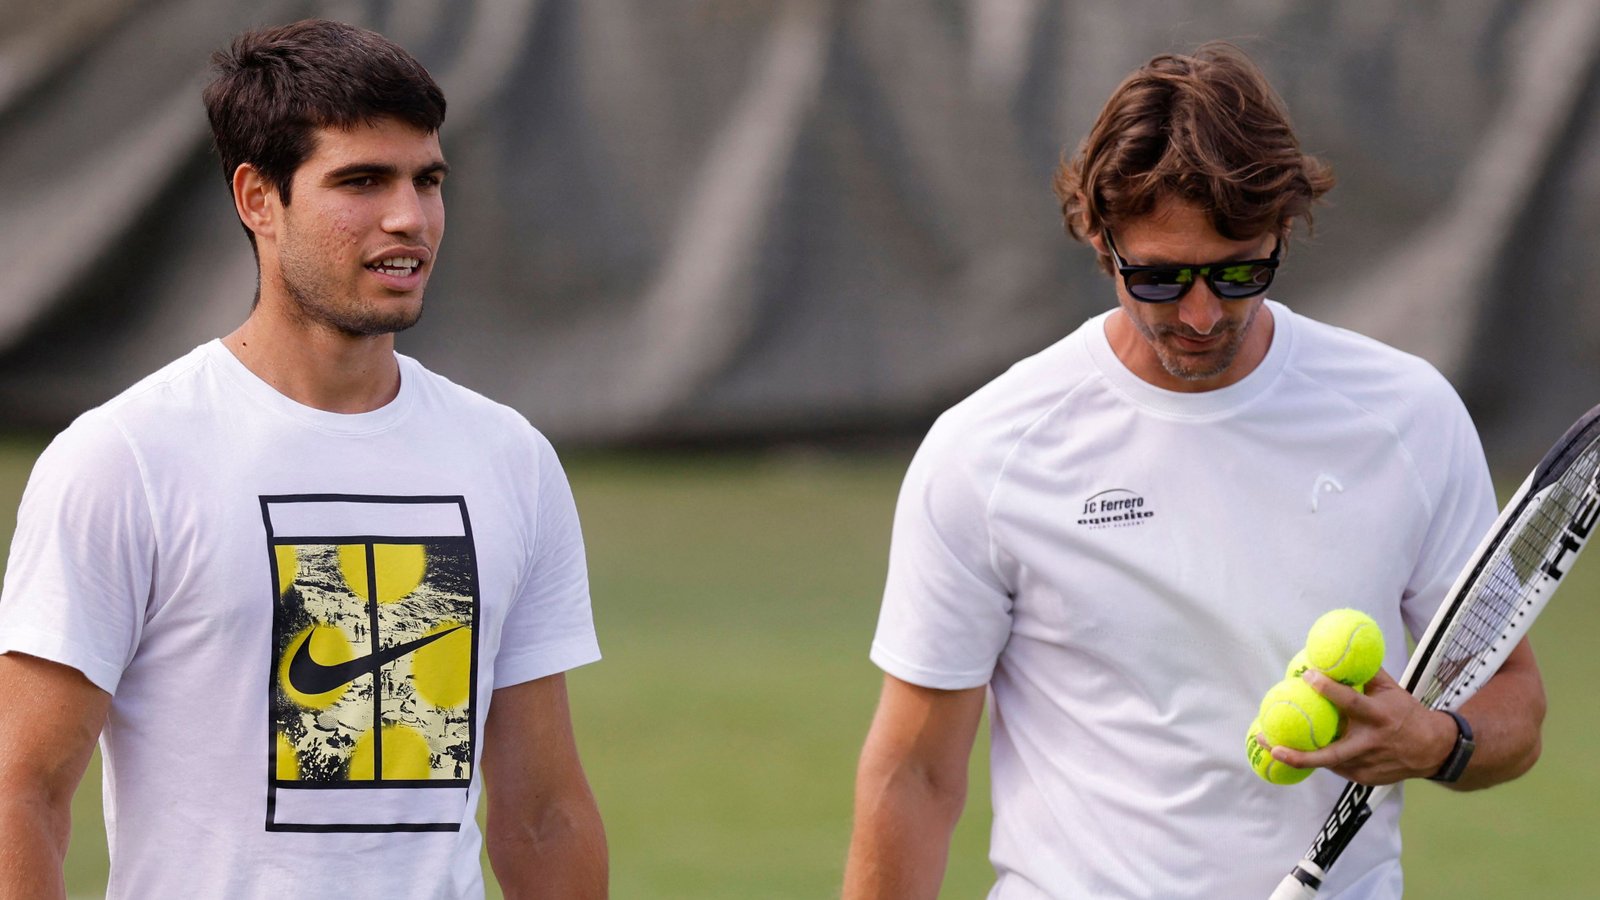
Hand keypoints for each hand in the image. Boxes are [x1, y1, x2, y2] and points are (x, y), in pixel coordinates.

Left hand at [1268, 668, 1455, 784]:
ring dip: (1298, 757)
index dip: (1328, 689)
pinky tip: (1296, 750)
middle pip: (1331, 753)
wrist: (1434, 750)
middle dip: (1299, 753)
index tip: (1307, 675)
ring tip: (1270, 745)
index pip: (1350, 702)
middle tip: (1270, 743)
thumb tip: (1340, 651)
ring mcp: (1366, 765)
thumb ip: (1365, 673)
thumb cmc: (1406, 714)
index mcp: (1378, 717)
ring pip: (1328, 762)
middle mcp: (1370, 743)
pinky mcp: (1364, 778)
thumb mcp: (1391, 690)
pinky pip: (1336, 767)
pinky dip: (1318, 759)